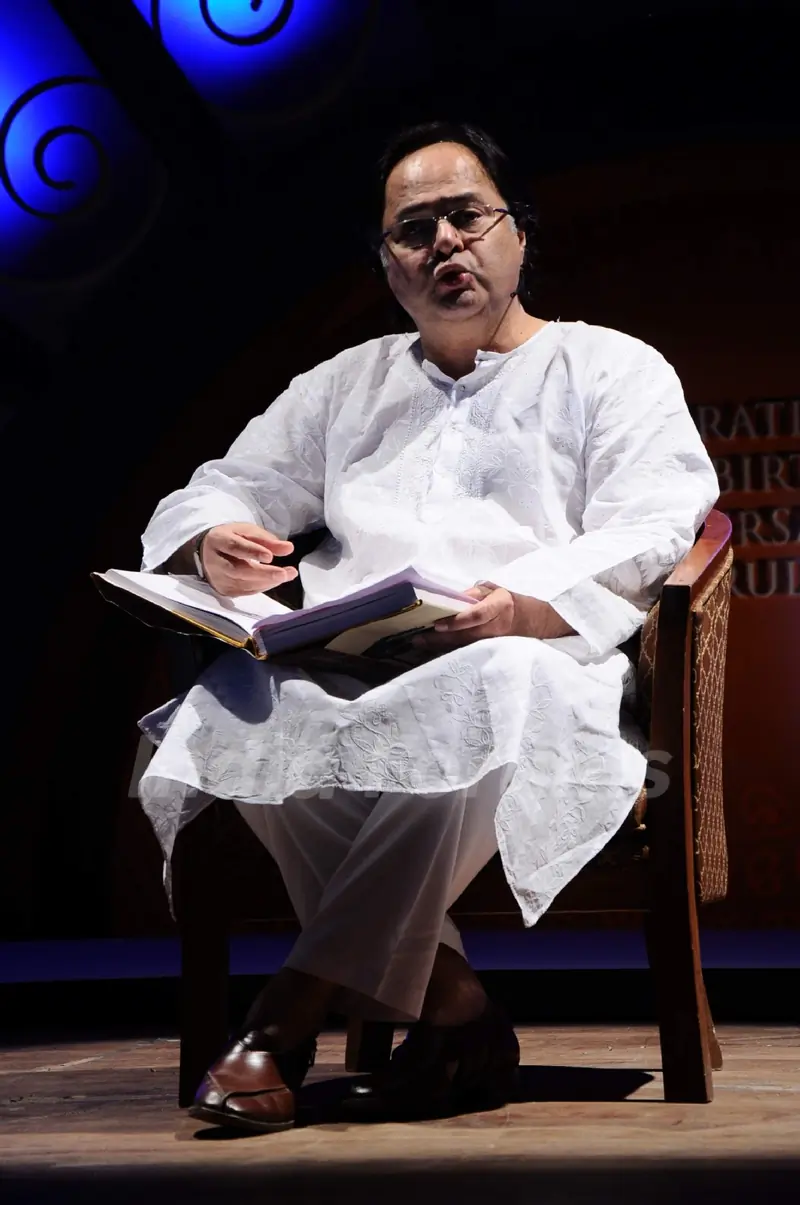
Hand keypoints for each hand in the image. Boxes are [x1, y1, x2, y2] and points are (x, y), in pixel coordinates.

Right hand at [200, 522, 297, 596]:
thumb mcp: (248, 532)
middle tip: (284, 573)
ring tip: (287, 575)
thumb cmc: (231, 538)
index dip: (252, 552)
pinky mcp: (224, 590)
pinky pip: (246, 591)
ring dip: (268, 581)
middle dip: (264, 573)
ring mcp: (218, 579)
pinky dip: (263, 586)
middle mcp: (214, 562)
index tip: (270, 557)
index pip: (234, 547)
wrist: (207, 553)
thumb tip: (289, 548)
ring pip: (244, 584)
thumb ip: (268, 540)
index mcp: (218, 540)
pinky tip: (275, 580)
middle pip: (239, 570)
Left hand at [411, 583, 575, 653]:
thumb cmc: (507, 601)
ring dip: (441, 647)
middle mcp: (497, 626)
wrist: (532, 621)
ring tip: (420, 644)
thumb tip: (452, 599)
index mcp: (500, 606)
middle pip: (466, 635)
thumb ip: (474, 593)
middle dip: (440, 638)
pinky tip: (432, 650)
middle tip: (418, 638)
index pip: (477, 615)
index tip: (438, 624)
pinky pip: (468, 651)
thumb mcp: (494, 590)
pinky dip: (449, 651)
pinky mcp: (490, 651)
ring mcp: (494, 642)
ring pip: (465, 647)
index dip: (458, 621)